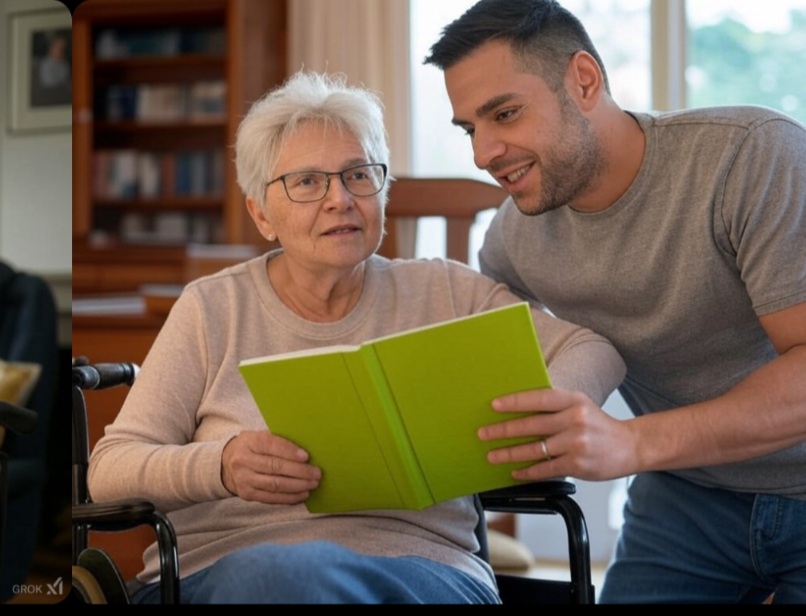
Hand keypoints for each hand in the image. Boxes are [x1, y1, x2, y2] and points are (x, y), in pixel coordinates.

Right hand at [221, 431, 320, 504]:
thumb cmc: (253, 447)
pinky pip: (271, 498)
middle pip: (275, 467)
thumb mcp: (260, 436)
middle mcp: (243, 460)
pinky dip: (289, 498)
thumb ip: (279, 441)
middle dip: (299, 472)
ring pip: (274, 485)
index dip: (289, 451)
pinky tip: (302, 494)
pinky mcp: (246, 494)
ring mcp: (244, 479)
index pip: (271, 445)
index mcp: (250, 441)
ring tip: (312, 484)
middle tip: (316, 474)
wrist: (226, 463)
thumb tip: (307, 450)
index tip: (307, 457)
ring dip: (297, 486)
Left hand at [479, 388, 637, 481]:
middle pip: (532, 425)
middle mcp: (575, 420)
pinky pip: (545, 469)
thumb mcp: (579, 406)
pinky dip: (527, 471)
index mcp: (574, 401)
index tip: (494, 405)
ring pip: (535, 449)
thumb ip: (553, 407)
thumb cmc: (598, 425)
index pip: (539, 399)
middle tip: (484, 433)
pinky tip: (514, 471)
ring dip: (509, 453)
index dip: (515, 402)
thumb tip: (516, 410)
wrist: (630, 446)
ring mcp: (576, 444)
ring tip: (492, 455)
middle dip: (503, 430)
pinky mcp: (577, 465)